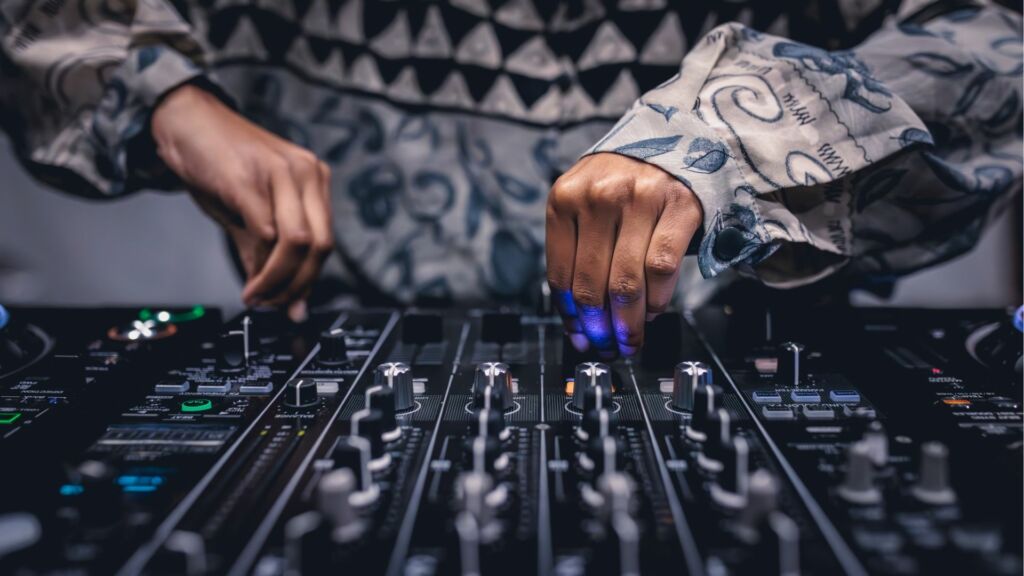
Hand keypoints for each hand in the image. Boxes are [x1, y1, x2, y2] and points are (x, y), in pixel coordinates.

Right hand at [152, 85, 332, 318]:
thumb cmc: (218, 162)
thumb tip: (280, 298)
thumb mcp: (248, 211)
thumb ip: (265, 252)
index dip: (310, 280)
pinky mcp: (249, 180)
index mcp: (312, 179)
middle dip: (299, 285)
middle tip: (276, 306)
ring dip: (279, 280)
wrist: (184, 119)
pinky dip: (260, 267)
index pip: (325, 241)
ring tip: (259, 297)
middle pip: (320, 245)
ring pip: (298, 243)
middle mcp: (305, 173)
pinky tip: (249, 282)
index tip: (293, 305)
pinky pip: (266, 233)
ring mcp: (280, 173)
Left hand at [546, 153, 701, 356]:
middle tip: (609, 349)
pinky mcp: (677, 206)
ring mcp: (639, 199)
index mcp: (564, 199)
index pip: (559, 275)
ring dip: (629, 323)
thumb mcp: (585, 207)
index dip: (570, 317)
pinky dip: (657, 300)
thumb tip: (580, 328)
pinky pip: (661, 269)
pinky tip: (652, 311)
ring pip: (626, 283)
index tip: (580, 340)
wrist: (671, 142)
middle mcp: (598, 196)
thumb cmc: (621, 185)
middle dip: (600, 329)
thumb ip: (578, 257)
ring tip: (631, 339)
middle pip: (592, 285)